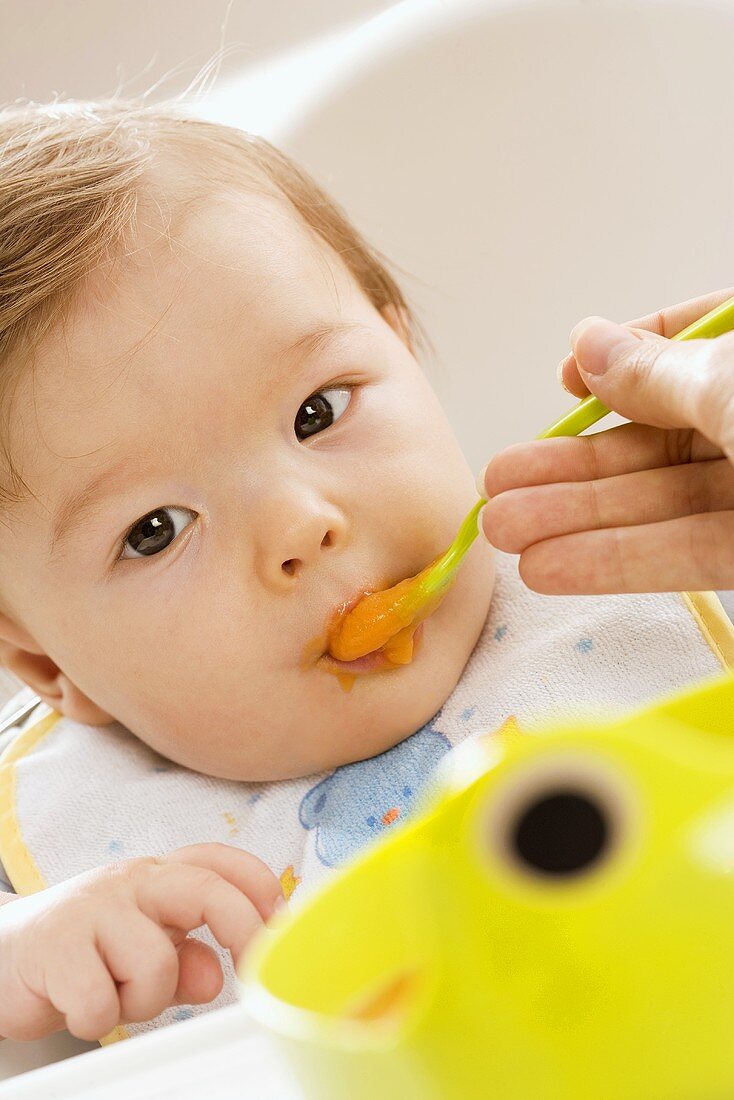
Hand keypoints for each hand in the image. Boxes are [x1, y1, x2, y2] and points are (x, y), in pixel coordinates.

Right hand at [0, 843, 281, 1040]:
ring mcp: (92, 909)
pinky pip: (103, 1002)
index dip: (259, 885)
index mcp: (157, 875)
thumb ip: (184, 958)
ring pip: (157, 964)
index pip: (218, 860)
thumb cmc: (83, 950)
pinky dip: (96, 1018)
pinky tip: (77, 1003)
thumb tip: (217, 974)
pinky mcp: (55, 946)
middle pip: (205, 890)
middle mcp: (130, 881)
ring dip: (140, 1000)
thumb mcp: (140, 948)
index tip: (281, 922)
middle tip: (245, 971)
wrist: (0, 953)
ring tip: (111, 993)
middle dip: (241, 928)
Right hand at [479, 288, 733, 592]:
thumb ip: (661, 371)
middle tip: (498, 482)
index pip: (689, 346)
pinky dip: (618, 563)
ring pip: (661, 501)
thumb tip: (588, 343)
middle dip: (570, 462)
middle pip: (656, 436)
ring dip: (575, 518)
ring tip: (501, 529)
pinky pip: (687, 554)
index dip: (618, 363)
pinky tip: (549, 567)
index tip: (561, 382)